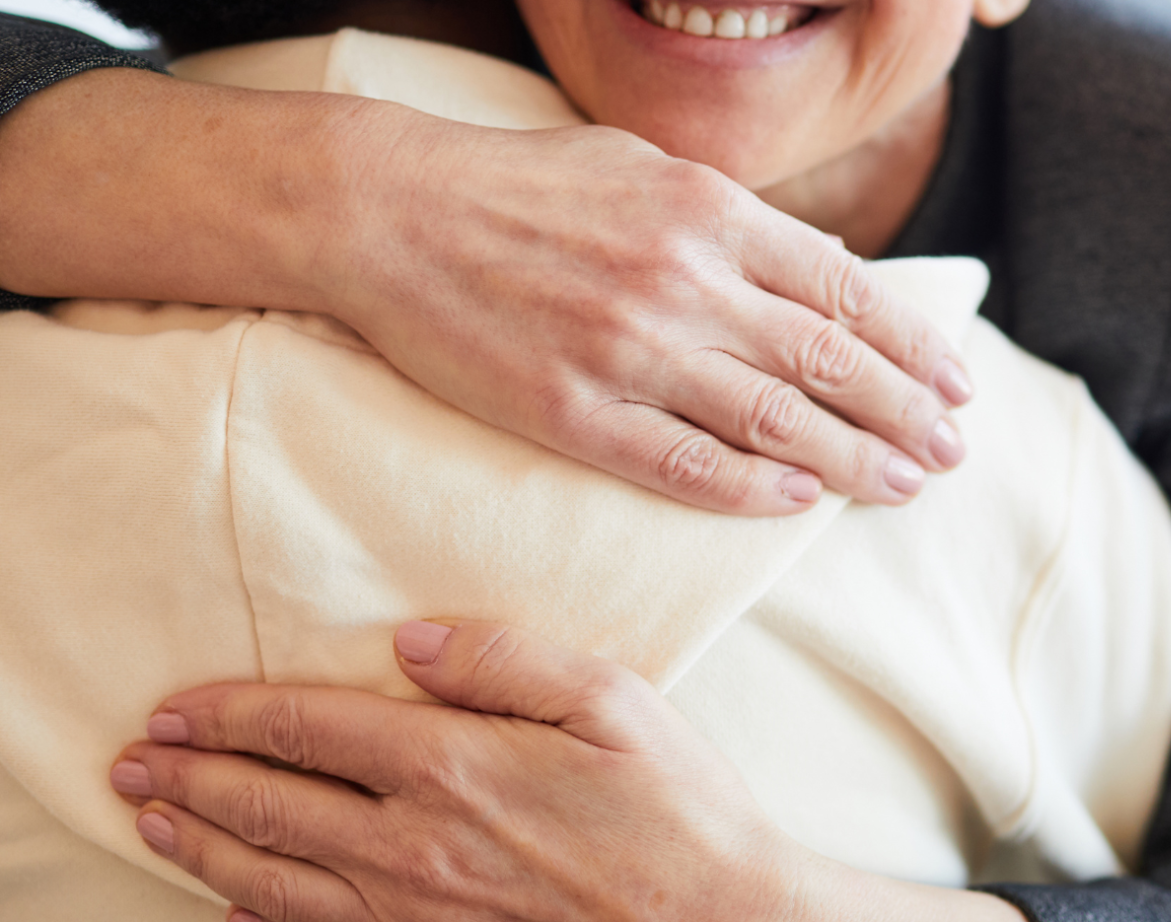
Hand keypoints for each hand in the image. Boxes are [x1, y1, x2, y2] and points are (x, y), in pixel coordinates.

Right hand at [0, 72, 969, 514]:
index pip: (843, 291)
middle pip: (827, 364)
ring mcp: (629, 352)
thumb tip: (805, 268)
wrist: (390, 211)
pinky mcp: (572, 412)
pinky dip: (750, 488)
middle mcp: (684, 282)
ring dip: (852, 461)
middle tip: (954, 450)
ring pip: (772, 422)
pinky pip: (683, 464)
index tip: (955, 382)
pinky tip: (797, 503)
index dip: (911, 344)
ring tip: (904, 485)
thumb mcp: (639, 164)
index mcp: (708, 212)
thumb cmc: (518, 182)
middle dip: (906, 412)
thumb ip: (727, 218)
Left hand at [112, 621, 1022, 921]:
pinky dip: (258, 916)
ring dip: (204, 845)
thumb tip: (412, 641)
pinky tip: (233, 905)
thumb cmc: (672, 805)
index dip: (235, 713)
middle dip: (194, 778)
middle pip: (274, 806)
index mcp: (455, 766)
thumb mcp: (610, 700)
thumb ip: (506, 659)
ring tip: (153, 822)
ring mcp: (418, 911)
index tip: (179, 705)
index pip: (313, 729)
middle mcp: (416, 844)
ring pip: (277, 878)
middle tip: (133, 762)